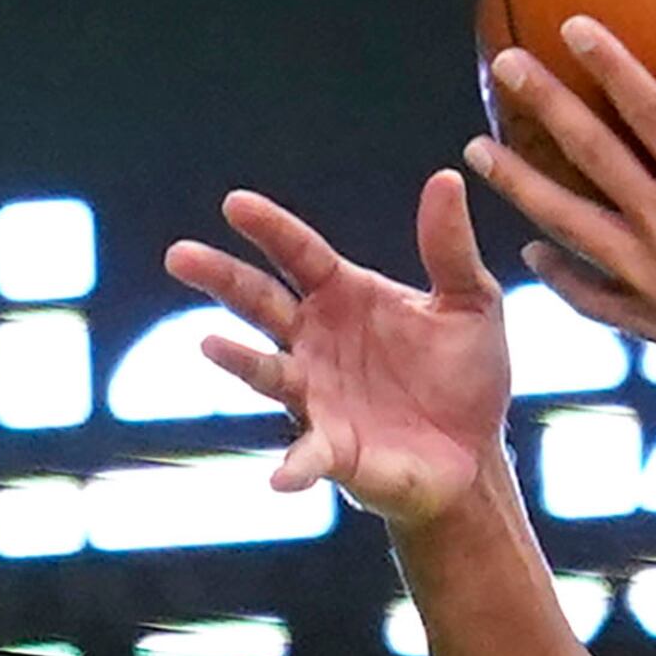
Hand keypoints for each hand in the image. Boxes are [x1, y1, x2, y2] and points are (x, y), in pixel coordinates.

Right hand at [167, 174, 513, 527]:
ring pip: (266, 371)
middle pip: (259, 302)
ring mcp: (315, 395)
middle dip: (221, 279)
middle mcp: (316, 342)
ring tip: (212, 345)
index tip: (235, 204)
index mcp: (346, 298)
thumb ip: (450, 249)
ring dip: (239, 360)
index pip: (300, 254)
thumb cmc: (464, 375)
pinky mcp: (332, 449)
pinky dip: (293, 466)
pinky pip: (305, 457)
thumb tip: (444, 178)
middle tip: (180, 254)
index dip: (269, 229)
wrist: (475, 453)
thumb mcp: (471, 303)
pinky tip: (281, 477)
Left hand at [464, 17, 655, 465]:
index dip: (614, 68)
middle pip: (593, 158)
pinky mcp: (652, 326)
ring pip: (570, 223)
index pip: (654, 118)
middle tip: (507, 66)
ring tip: (476, 152)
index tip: (574, 27)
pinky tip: (534, 257)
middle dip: (547, 107)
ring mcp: (651, 282)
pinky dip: (559, 277)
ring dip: (521, 185)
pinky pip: (592, 297)